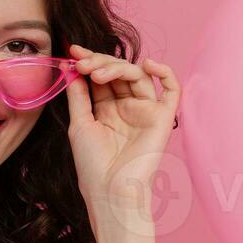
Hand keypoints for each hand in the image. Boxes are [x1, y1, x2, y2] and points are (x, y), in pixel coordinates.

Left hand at [64, 47, 180, 221]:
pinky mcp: (163, 117)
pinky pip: (171, 89)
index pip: (101, 76)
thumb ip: (79, 95)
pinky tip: (147, 65)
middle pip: (118, 72)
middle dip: (99, 62)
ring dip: (117, 67)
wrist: (111, 190)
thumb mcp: (80, 124)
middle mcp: (127, 107)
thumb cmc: (93, 164)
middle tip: (82, 63)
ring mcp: (145, 110)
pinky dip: (164, 72)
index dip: (89, 61)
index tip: (71, 52)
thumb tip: (73, 67)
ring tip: (96, 74)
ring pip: (137, 75)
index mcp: (107, 109)